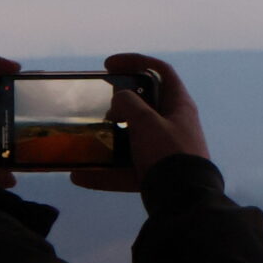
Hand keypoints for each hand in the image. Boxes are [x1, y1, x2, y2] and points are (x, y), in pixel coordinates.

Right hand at [72, 53, 210, 193]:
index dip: (135, 61)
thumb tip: (120, 99)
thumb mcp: (147, 122)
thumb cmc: (168, 153)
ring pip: (133, 138)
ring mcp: (165, 151)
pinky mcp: (156, 174)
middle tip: (98, 104)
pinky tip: (79, 176)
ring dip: (110, 138)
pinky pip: (126, 170)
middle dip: (120, 103)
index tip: (108, 64)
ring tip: (88, 137)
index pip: (161, 71)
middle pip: (145, 105)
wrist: (182, 201)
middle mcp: (174, 125)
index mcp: (179, 105)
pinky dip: (105, 173)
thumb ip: (130, 103)